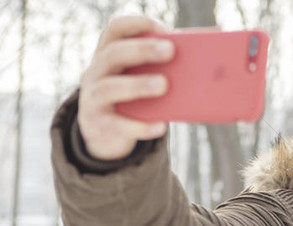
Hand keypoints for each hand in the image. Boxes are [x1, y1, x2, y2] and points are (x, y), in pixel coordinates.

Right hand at [78, 15, 174, 160]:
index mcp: (107, 55)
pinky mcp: (100, 126)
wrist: (104, 135)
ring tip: (164, 85)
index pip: (115, 29)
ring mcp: (93, 99)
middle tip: (170, 50)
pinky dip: (141, 126)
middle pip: (113, 54)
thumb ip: (157, 70)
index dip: (137, 24)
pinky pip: (119, 125)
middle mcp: (95, 73)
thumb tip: (199, 68)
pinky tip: (161, 126)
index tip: (162, 28)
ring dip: (138, 85)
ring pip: (109, 88)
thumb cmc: (131, 100)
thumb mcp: (137, 80)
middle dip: (142, 50)